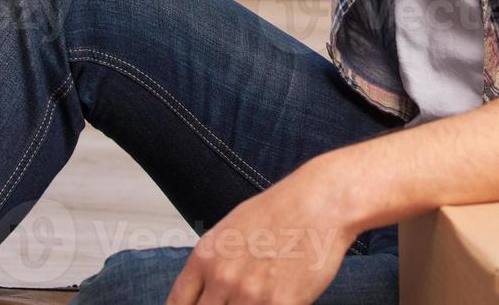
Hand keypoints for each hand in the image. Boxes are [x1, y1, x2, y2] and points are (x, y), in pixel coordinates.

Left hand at [165, 158, 360, 304]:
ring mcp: (250, 294)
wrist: (321, 202)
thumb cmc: (280, 211)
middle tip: (233, 302)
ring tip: (258, 298)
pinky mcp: (280, 304)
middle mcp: (223, 277)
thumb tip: (202, 290)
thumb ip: (212, 264)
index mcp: (205, 257)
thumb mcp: (230, 230)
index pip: (177, 304)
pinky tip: (279, 299)